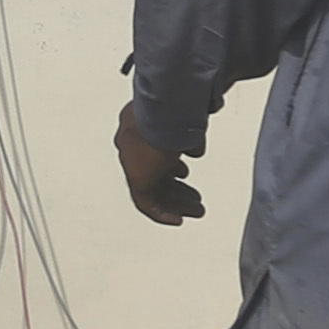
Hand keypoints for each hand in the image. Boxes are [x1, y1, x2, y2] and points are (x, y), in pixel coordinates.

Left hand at [115, 104, 203, 226]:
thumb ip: (189, 137)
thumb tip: (195, 151)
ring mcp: (132, 160)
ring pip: (153, 190)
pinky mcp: (136, 177)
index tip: (184, 174)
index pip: (152, 152)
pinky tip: (177, 220)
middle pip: (154, 173)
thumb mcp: (186, 121)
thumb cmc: (175, 108)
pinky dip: (162, 213)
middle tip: (195, 200)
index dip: (171, 166)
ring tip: (197, 210)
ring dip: (176, 202)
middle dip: (177, 189)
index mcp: (137, 125)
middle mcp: (131, 143)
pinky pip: (145, 203)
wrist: (165, 112)